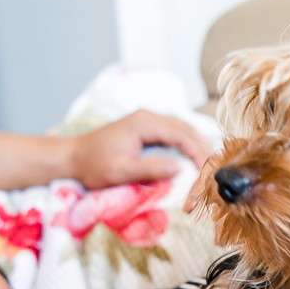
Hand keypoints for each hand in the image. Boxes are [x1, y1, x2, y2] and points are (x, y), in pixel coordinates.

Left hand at [68, 110, 211, 189]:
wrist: (73, 157)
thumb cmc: (93, 166)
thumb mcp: (120, 171)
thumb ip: (149, 169)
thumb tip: (179, 168)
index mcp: (144, 123)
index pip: (181, 134)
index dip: (198, 152)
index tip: (208, 171)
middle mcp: (148, 117)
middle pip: (186, 129)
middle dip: (203, 149)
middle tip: (216, 170)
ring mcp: (148, 121)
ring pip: (183, 130)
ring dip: (197, 146)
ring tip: (209, 165)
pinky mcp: (146, 129)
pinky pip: (174, 134)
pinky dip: (187, 145)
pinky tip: (194, 158)